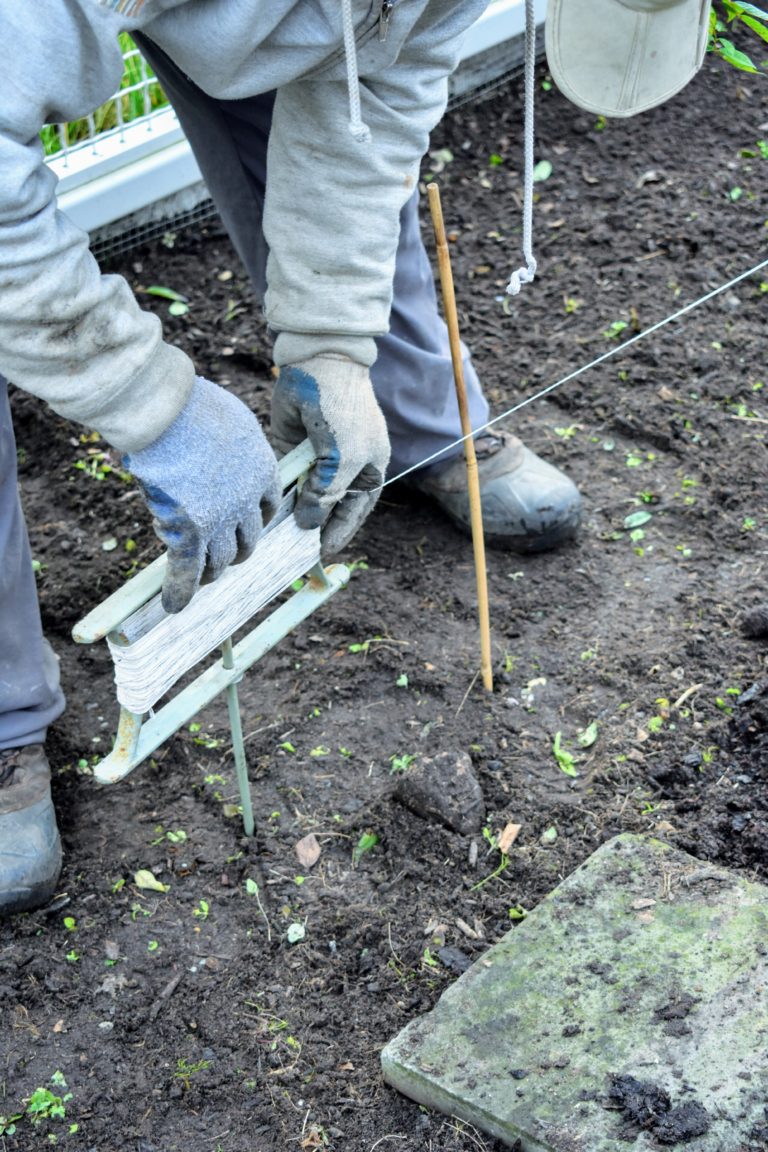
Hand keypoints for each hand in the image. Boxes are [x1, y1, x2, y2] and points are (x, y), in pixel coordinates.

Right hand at [124, 376, 280, 613]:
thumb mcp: (229, 420)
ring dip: (209, 574)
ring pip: (220, 561)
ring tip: (198, 582)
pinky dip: (180, 591)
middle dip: (234, 553)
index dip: (252, 521)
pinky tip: (173, 606)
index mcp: (262, 470)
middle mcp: (246, 501)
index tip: (241, 527)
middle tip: (218, 561)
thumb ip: (231, 445)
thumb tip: (220, 448)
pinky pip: (186, 572)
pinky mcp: (188, 531)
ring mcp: (219, 520)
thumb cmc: (191, 405)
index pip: (266, 508)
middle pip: (247, 541)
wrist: (165, 409)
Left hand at [271, 355, 389, 553]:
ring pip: (304, 495)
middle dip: (313, 527)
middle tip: (294, 551)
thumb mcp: (344, 459)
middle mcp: (343, 467)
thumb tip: (308, 524)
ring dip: (293, 514)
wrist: (318, 364)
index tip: (322, 553)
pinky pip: (285, 479)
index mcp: (368, 469)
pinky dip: (278, 494)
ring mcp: (317, 458)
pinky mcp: (293, 448)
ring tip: (277, 538)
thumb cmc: (343, 411)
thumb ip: (327, 494)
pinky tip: (266, 513)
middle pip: (328, 506)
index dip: (339, 532)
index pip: (355, 510)